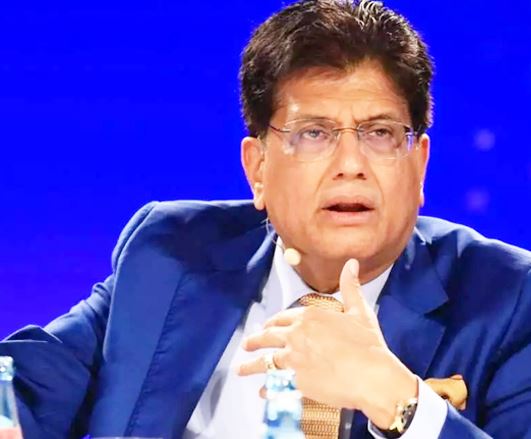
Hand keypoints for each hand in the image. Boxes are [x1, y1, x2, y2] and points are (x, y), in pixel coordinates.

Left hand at [237, 259, 417, 428]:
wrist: (371, 375)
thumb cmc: (368, 344)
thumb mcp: (360, 311)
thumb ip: (350, 287)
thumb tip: (350, 263)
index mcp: (310, 316)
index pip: (284, 318)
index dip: (274, 322)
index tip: (267, 326)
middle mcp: (297, 335)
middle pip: (269, 337)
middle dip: (255, 340)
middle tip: (247, 344)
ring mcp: (294, 358)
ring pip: (266, 361)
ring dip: (251, 365)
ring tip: (240, 369)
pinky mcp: (296, 381)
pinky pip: (276, 384)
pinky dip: (268, 389)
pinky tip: (262, 392)